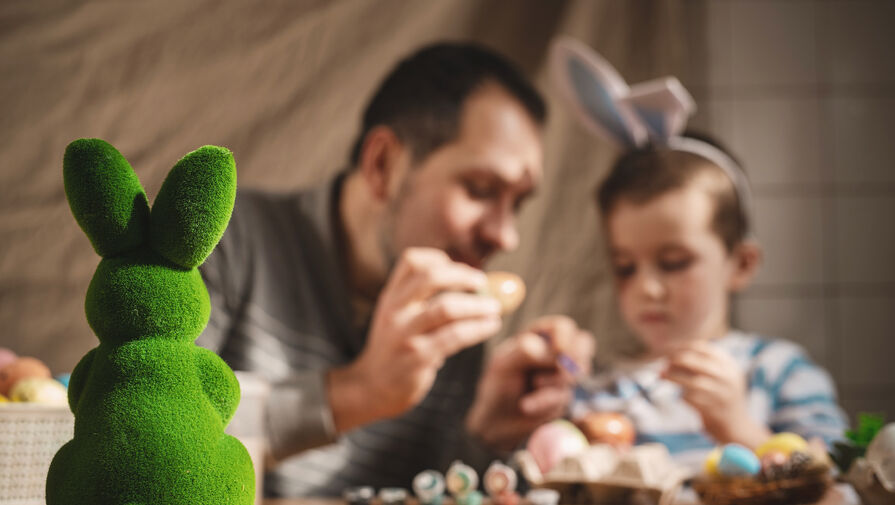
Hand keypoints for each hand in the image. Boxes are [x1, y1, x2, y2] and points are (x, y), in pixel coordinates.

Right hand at [328, 248, 501, 432]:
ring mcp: (405, 334)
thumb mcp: (399, 317)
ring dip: (477, 305)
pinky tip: (491, 326)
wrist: (373, 387)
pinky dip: (479, 327)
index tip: (460, 268)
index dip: (439, 258)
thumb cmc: (397, 348)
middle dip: (462, 276)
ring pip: (446, 308)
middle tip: (483, 283)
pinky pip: (455, 336)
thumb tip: (474, 282)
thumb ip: (424, 299)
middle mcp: (395, 310)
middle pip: (430, 277)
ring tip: (495, 308)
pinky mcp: (418, 357)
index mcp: (391, 296)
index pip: (411, 261)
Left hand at [465, 315, 594, 451]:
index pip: (562, 327)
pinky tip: (526, 406)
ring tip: (531, 387)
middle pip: (583, 343)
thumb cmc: (496, 386)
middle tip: (561, 368)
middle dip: (575, 356)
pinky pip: (565, 397)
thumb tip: (558, 351)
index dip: (566, 336)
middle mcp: (553, 353)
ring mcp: (562, 375)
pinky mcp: (564, 397)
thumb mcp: (505, 364)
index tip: (559, 350)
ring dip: (552, 383)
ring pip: (576, 372)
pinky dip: (545, 401)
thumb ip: (528, 351)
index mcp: (537, 337)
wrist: (496, 423)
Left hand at [662, 341, 770, 447]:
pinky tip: (680, 396)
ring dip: (673, 377)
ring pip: (692, 381)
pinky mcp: (714, 410)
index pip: (701, 347)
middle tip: (662, 363)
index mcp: (728, 364)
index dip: (680, 346)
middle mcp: (727, 377)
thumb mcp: (717, 374)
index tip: (664, 349)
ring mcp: (722, 394)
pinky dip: (683, 396)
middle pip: (694, 362)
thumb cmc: (719, 395)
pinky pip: (692, 399)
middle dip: (674, 360)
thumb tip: (668, 356)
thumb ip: (698, 363)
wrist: (735, 425)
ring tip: (660, 375)